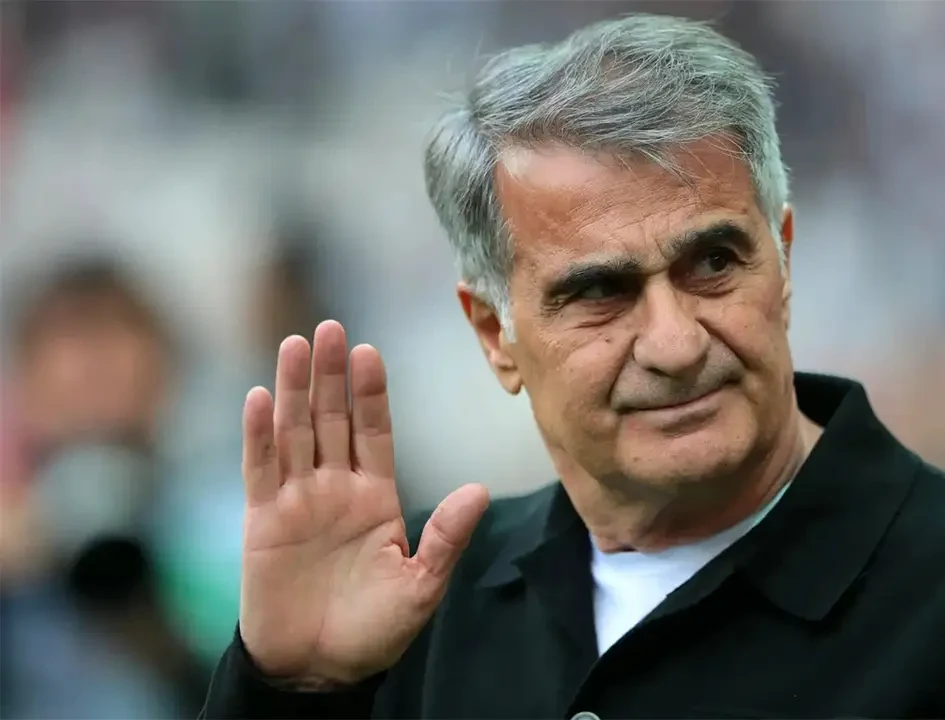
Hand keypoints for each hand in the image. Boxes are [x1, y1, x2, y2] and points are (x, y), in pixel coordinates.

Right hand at [238, 320, 489, 685]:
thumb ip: (445, 537)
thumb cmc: (374, 631)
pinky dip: (258, 435)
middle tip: (329, 329)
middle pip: (330, 420)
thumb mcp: (421, 584)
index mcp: (375, 498)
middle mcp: (335, 490)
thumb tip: (478, 490)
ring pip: (294, 433)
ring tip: (295, 345)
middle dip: (329, 376)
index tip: (369, 353)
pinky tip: (258, 397)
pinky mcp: (263, 522)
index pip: (373, 433)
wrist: (319, 670)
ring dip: (292, 390)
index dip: (370, 394)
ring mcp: (297, 502)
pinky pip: (260, 470)